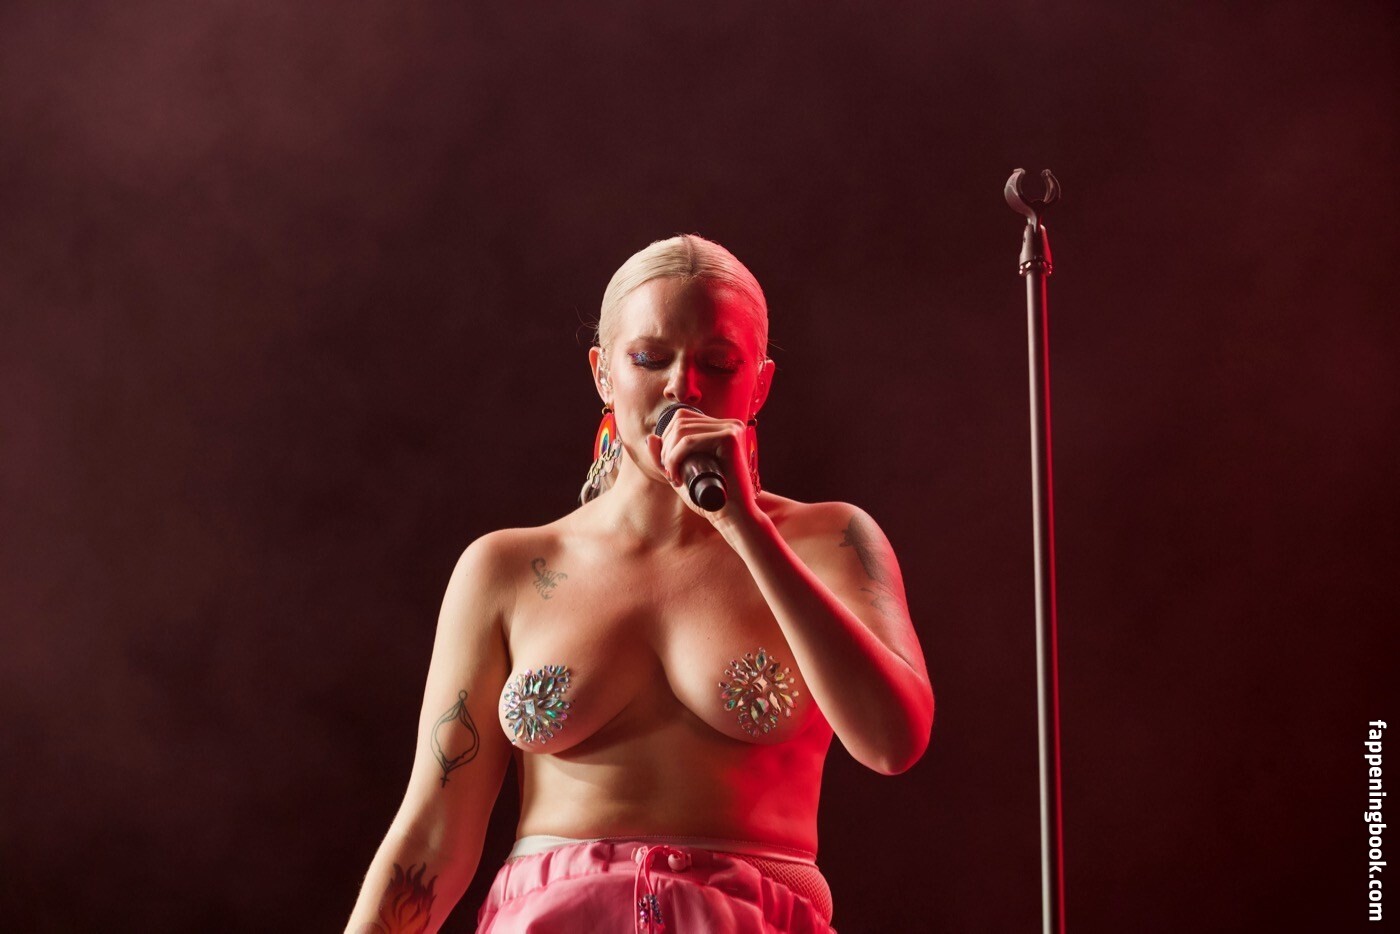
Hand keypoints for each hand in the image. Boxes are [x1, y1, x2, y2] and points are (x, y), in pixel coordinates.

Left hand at [646, 408, 757, 523]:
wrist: (733, 515)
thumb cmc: (709, 497)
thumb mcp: (681, 475)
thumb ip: (664, 458)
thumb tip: (650, 437)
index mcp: (722, 427)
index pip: (682, 417)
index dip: (666, 439)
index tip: (669, 468)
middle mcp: (729, 424)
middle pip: (680, 420)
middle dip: (666, 448)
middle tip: (670, 474)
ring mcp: (731, 428)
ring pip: (682, 430)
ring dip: (669, 454)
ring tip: (673, 476)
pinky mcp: (729, 438)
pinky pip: (689, 441)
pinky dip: (675, 457)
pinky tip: (677, 476)